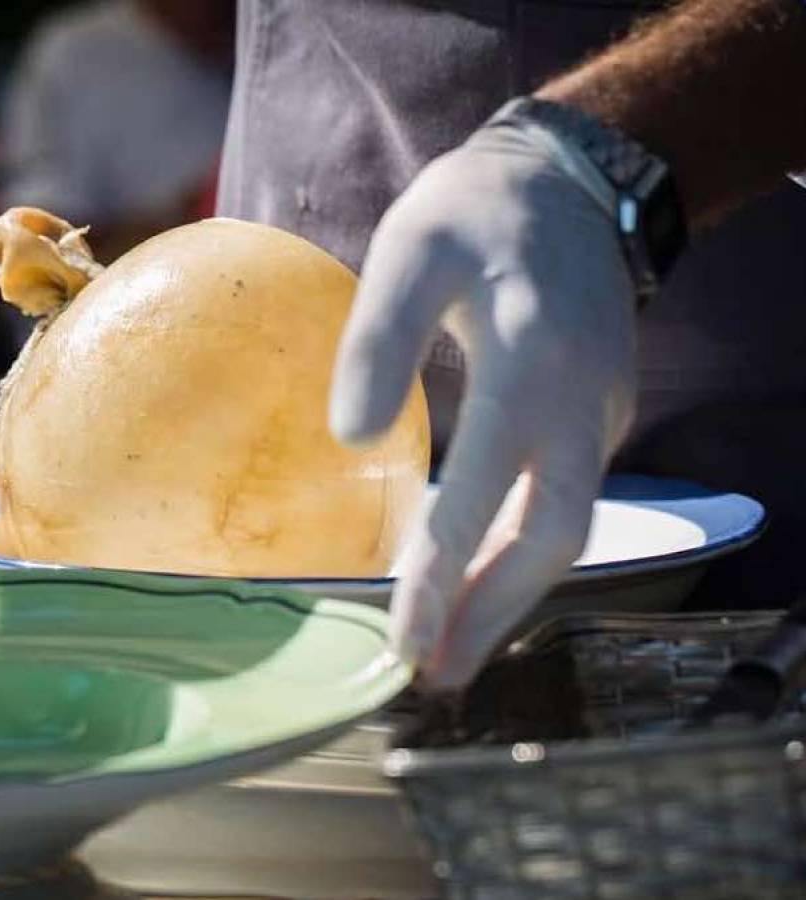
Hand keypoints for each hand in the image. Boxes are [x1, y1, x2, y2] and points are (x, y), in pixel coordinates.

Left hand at [329, 125, 637, 687]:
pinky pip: (565, 500)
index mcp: (535, 365)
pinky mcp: (598, 415)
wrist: (572, 183)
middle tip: (433, 674)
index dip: (445, 573)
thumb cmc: (477, 211)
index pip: (487, 493)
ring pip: (565, 527)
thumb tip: (349, 440)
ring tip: (452, 652)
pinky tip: (479, 577)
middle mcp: (583, 404)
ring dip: (511, 594)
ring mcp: (600, 413)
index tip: (403, 637)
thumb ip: (379, 337)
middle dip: (494, 612)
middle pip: (553, 537)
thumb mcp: (412, 247)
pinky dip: (521, 552)